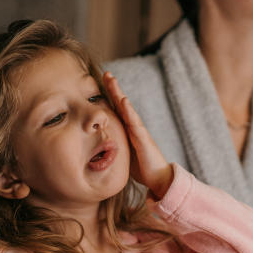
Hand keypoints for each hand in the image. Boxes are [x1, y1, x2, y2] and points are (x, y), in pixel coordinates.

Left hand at [103, 72, 172, 198]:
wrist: (158, 178)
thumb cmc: (141, 167)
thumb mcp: (121, 154)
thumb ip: (112, 146)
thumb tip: (94, 147)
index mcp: (127, 130)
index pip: (117, 110)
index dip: (109, 96)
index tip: (99, 83)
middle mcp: (134, 127)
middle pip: (122, 104)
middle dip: (114, 88)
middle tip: (106, 73)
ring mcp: (139, 131)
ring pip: (127, 109)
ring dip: (119, 93)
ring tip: (112, 80)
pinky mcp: (143, 139)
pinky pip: (135, 123)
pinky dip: (129, 111)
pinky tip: (123, 101)